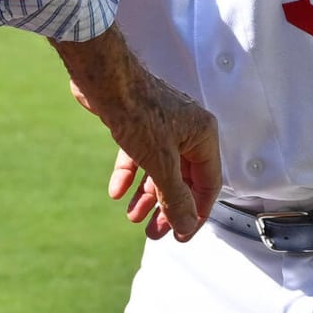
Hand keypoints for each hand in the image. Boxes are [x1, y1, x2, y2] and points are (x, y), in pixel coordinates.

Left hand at [55, 28, 221, 241]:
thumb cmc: (138, 110)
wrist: (103, 77)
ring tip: (133, 217)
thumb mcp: (161, 163)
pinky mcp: (139, 122)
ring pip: (160, 168)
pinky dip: (129, 174)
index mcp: (203, 135)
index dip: (196, 212)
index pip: (208, 183)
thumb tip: (185, 225)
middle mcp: (187, 129)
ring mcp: (163, 125)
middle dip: (168, 207)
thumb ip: (175, 197)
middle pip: (183, 179)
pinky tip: (116, 192)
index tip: (180, 235)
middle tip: (154, 232)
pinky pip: (139, 155)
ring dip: (147, 195)